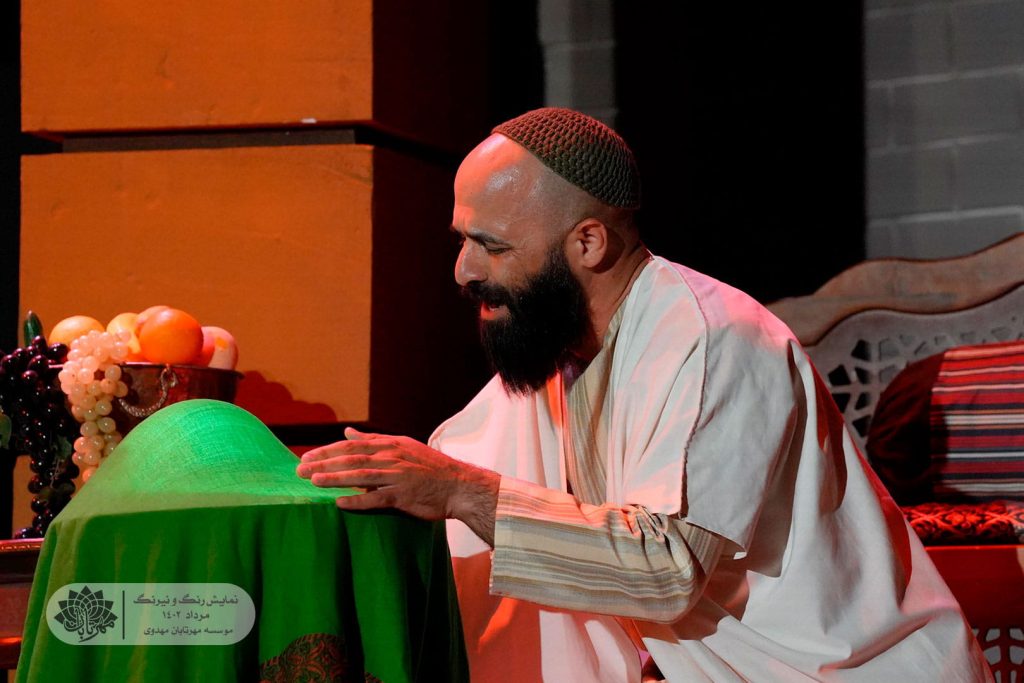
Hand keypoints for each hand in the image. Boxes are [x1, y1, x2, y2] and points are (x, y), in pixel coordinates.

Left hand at [296, 428, 498, 543]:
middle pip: (352, 457)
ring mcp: (398, 476)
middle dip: (324, 463)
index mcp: (390, 445)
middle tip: (300, 470)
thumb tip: (348, 431)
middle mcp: (393, 457)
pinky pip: (378, 498)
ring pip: (361, 475)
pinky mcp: (404, 496)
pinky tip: (340, 503)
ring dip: (335, 478)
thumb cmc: (430, 469)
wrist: (460, 486)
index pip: (352, 445)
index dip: (327, 450)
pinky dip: (358, 500)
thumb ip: (373, 441)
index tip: (306, 458)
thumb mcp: (402, 447)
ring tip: (314, 482)